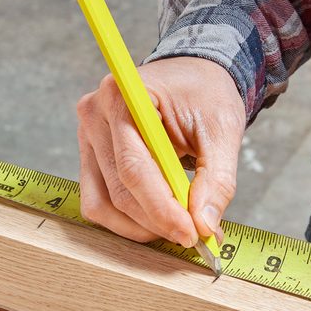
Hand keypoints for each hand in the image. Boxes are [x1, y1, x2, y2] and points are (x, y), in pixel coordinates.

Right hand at [76, 57, 244, 247]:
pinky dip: (127, 220)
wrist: (192, 75)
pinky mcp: (90, 156)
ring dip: (140, 227)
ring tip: (177, 228)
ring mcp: (87, 137)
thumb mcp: (223, 130)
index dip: (162, 209)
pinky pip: (98, 201)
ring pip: (103, 204)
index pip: (135, 168)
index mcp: (124, 97)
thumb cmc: (206, 94)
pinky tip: (157, 219)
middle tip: (194, 236)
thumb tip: (205, 226)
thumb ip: (216, 180)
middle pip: (119, 191)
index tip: (192, 234)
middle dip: (157, 222)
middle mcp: (95, 115)